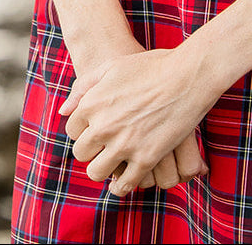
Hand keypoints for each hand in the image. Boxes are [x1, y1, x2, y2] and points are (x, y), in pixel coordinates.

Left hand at [60, 47, 218, 195]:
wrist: (188, 74)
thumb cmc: (152, 66)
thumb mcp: (112, 66)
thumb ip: (83, 87)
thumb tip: (63, 111)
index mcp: (92, 103)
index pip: (72, 130)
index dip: (83, 130)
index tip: (95, 129)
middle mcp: (103, 126)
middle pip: (81, 153)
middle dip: (91, 150)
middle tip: (105, 145)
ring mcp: (123, 144)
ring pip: (97, 172)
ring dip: (102, 169)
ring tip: (113, 162)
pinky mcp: (145, 158)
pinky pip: (124, 184)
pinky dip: (121, 186)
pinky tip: (125, 180)